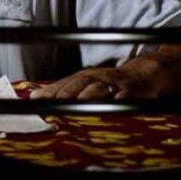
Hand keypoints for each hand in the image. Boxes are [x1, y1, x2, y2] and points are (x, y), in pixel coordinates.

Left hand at [29, 60, 170, 99]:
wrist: (145, 75)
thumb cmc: (111, 83)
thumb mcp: (87, 84)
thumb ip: (64, 90)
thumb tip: (35, 96)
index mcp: (85, 77)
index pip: (64, 83)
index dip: (50, 91)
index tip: (35, 99)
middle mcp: (97, 78)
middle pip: (79, 83)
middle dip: (66, 92)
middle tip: (54, 102)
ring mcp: (115, 83)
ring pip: (100, 87)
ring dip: (89, 94)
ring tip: (78, 103)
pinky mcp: (133, 91)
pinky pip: (125, 95)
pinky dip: (119, 99)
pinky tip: (113, 104)